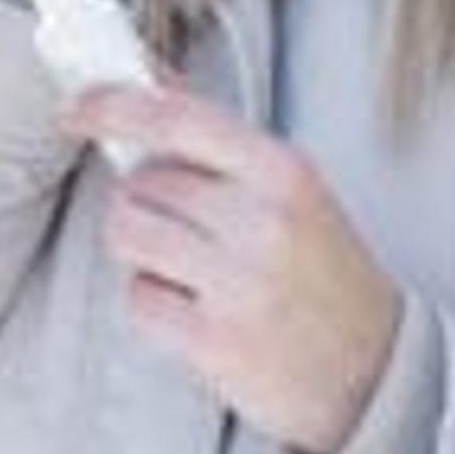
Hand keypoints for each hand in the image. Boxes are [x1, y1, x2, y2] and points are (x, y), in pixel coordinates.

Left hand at [64, 82, 401, 453]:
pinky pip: (137, 298)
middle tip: (187, 232)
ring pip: (127, 235)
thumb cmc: (326, 274)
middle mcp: (261, 222)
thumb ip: (219, 141)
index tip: (78, 107)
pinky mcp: (213, 341)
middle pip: (139, 184)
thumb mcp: (292, 192)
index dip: (113, 105)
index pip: (176, 118)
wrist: (376, 372)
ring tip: (192, 271)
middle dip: (145, 203)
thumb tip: (147, 81)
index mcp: (283, 172)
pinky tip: (198, 311)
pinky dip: (154, 304)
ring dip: (143, 252)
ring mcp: (237, 284)